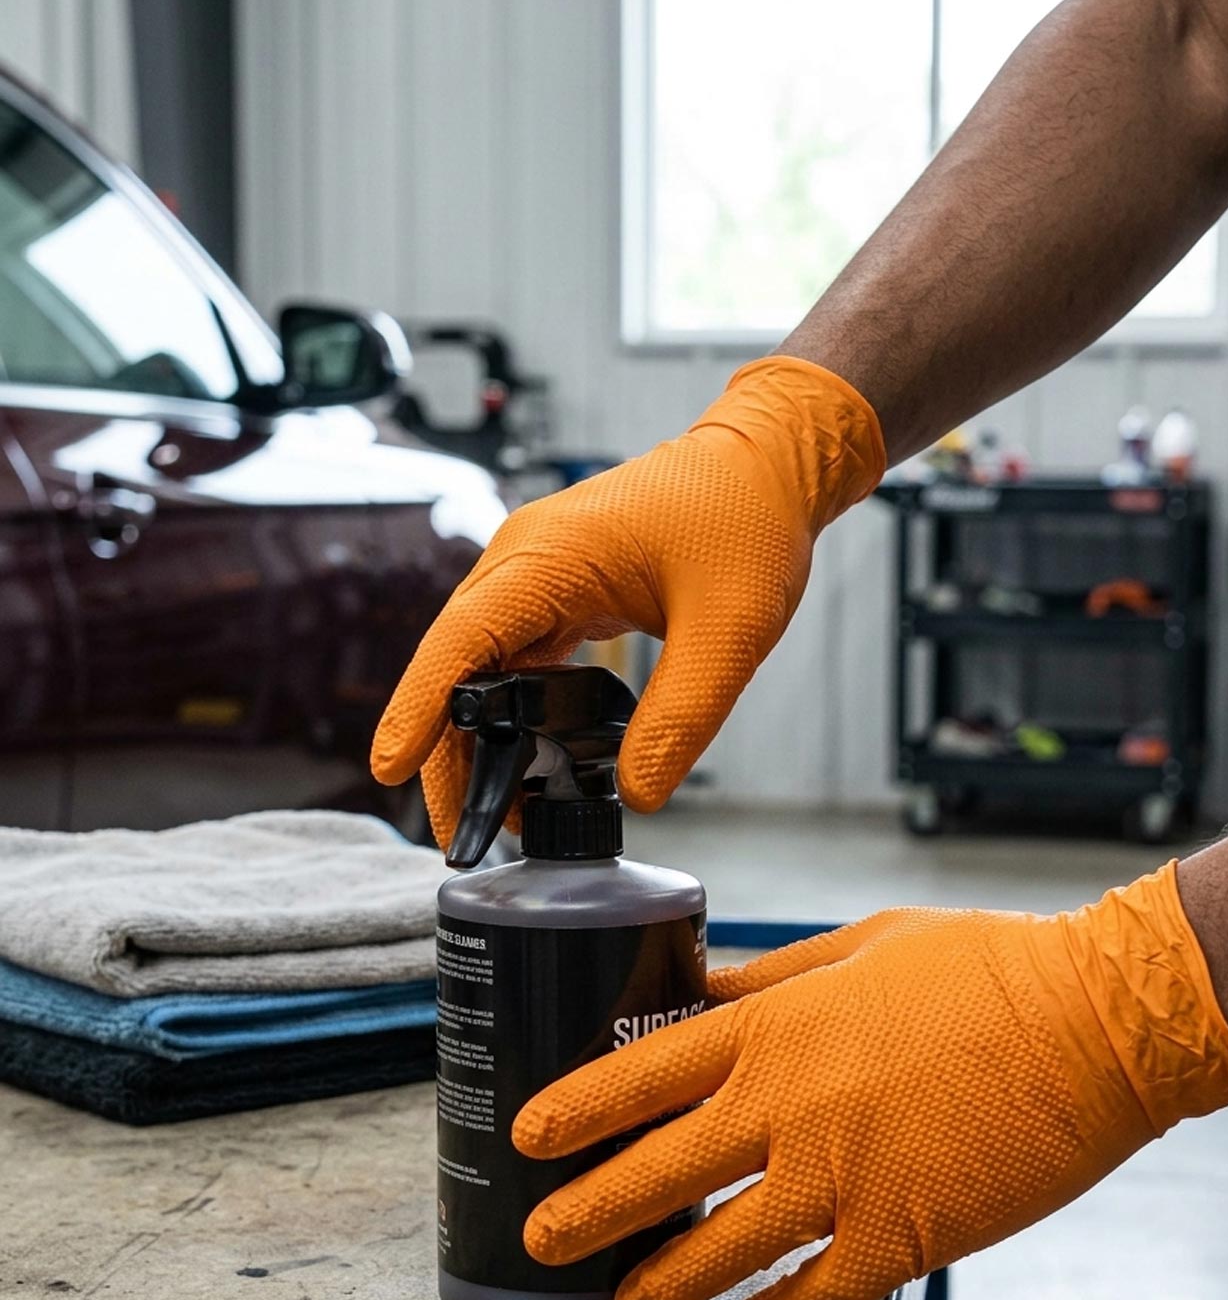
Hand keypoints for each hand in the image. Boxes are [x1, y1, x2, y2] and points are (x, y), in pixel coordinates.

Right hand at [369, 356, 883, 844]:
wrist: (766, 468)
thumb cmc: (746, 520)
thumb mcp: (730, 631)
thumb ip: (682, 716)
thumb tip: (639, 794)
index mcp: (549, 556)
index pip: (460, 641)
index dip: (419, 708)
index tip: (389, 768)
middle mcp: (524, 560)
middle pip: (455, 664)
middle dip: (448, 749)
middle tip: (463, 832)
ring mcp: (536, 574)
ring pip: (480, 668)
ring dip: (479, 737)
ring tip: (497, 813)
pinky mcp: (558, 591)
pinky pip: (515, 659)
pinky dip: (512, 714)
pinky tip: (528, 763)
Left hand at [512, 863, 1227, 1299]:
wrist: (1095, 1018)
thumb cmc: (986, 966)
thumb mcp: (864, 942)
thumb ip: (776, 975)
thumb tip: (710, 992)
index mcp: (779, 1026)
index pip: (644, 1072)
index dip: (577, 1106)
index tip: (530, 1133)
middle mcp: (791, 1107)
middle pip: (660, 1171)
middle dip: (587, 1209)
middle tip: (542, 1235)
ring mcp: (842, 1178)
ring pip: (722, 1249)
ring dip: (665, 1283)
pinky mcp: (902, 1235)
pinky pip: (817, 1293)